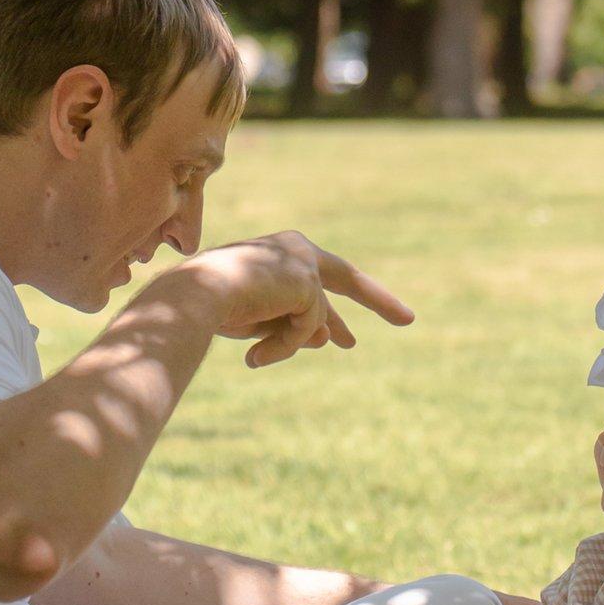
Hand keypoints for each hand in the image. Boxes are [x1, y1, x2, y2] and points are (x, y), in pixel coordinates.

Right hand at [164, 231, 413, 368]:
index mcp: (280, 251)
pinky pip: (310, 329)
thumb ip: (294, 324)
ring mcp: (305, 262)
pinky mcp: (308, 282)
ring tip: (255, 356)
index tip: (344, 338)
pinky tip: (257, 352)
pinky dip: (286, 346)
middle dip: (380, 301)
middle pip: (349, 279)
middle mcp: (298, 248)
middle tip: (408, 319)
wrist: (195, 295)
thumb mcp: (259, 320)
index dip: (337, 309)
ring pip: (316, 320)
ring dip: (288, 344)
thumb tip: (327, 338)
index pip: (320, 278)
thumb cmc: (214, 304)